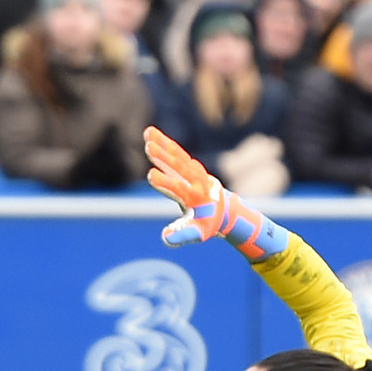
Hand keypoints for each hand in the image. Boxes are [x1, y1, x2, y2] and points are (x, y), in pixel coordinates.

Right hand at [145, 127, 287, 259]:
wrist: (224, 209)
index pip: (179, 189)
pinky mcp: (189, 165)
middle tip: (148, 147)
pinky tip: (150, 133)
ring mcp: (193, 171)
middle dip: (164, 157)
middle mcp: (196, 181)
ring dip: (163, 144)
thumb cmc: (208, 223)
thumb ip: (182, 234)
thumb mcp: (197, 232)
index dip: (165, 182)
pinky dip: (165, 142)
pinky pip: (176, 152)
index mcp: (196, 198)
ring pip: (177, 155)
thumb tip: (167, 238)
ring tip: (147, 132)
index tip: (150, 175)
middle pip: (179, 167)